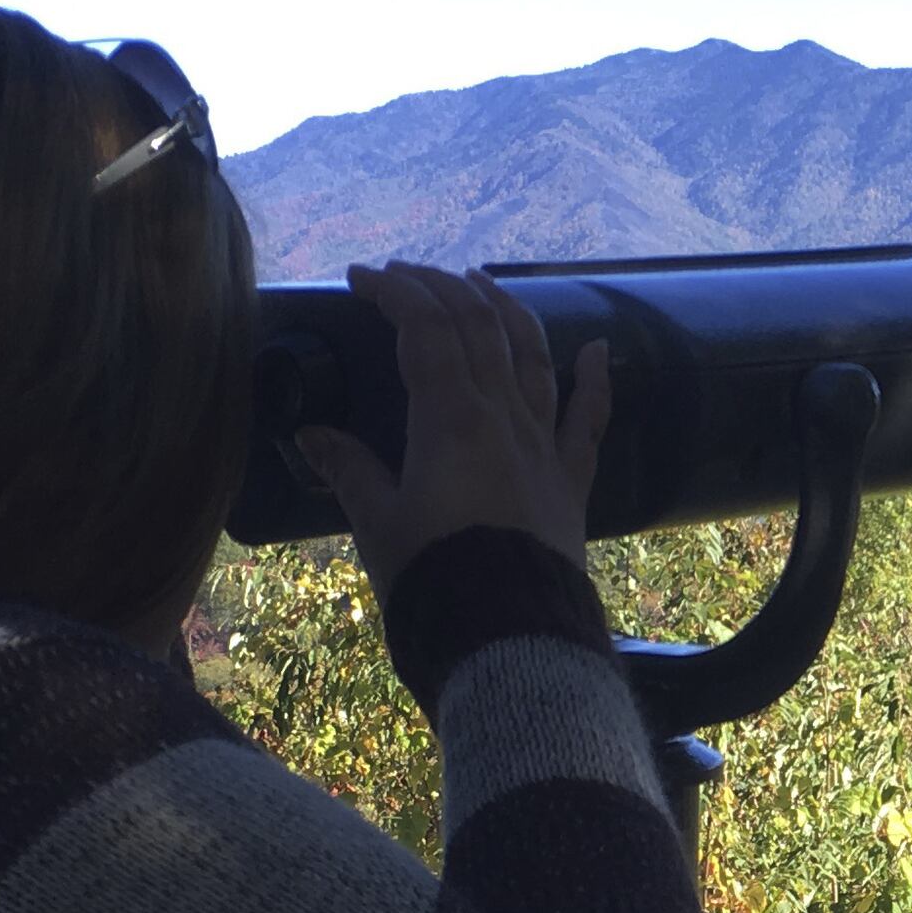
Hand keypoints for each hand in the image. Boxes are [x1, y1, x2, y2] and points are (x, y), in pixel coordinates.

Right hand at [295, 261, 610, 600]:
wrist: (510, 637)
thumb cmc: (435, 581)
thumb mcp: (378, 524)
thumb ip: (349, 471)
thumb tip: (312, 435)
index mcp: (451, 418)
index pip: (425, 329)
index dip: (395, 292)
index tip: (363, 278)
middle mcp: (504, 417)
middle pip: (478, 328)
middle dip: (441, 288)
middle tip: (408, 275)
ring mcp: (543, 445)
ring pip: (532, 355)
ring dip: (505, 311)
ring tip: (481, 284)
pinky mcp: (570, 481)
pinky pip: (588, 419)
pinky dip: (595, 379)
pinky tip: (600, 349)